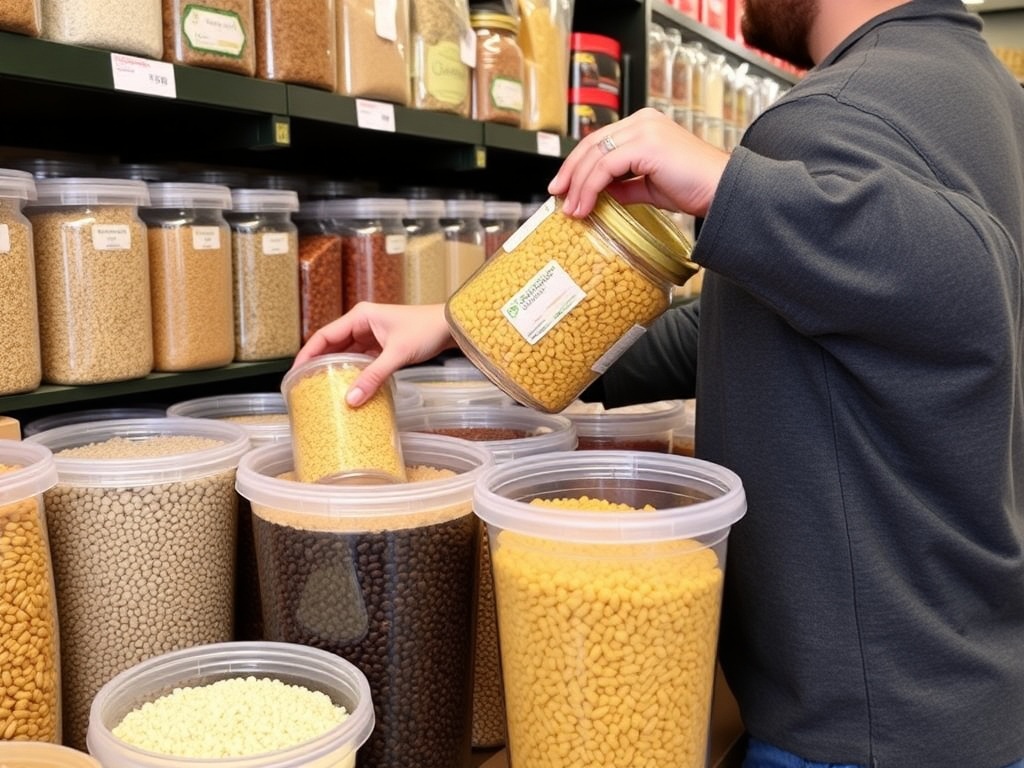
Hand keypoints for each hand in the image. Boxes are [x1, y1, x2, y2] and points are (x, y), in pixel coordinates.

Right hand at [292, 302, 455, 405]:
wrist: (451, 327)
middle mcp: (363, 323)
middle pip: (333, 345)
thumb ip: (373, 377)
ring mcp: (372, 334)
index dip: (307, 353)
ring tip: (323, 389)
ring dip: (338, 369)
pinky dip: (355, 372)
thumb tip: (351, 399)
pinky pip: (362, 359)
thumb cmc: (426, 329)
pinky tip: (349, 386)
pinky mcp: (383, 345)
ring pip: (347, 354)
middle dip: (319, 364)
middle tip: (306, 385)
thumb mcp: (397, 354)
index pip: (324, 335)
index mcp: (360, 316)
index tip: (295, 372)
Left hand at [548, 107, 730, 218]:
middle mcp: (643, 120)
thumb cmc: (695, 188)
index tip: (564, 187)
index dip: (578, 163)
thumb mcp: (650, 186)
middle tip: (557, 195)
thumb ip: (624, 186)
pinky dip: (590, 188)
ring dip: (579, 185)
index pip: (600, 140)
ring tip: (572, 210)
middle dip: (571, 172)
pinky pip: (605, 167)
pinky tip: (586, 206)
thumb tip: (599, 195)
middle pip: (592, 143)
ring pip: (595, 155)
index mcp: (645, 124)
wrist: (723, 191)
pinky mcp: (647, 145)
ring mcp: (645, 129)